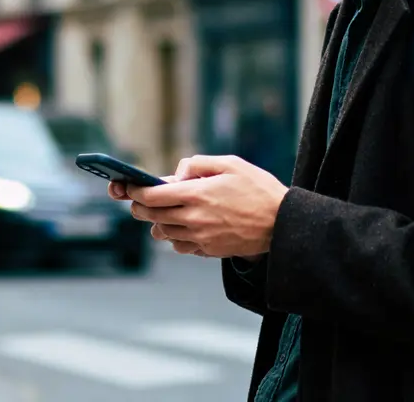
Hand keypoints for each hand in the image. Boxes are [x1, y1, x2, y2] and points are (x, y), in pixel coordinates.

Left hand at [125, 154, 287, 258]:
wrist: (283, 224)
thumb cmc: (258, 189)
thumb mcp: (230, 163)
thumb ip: (197, 164)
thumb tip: (176, 175)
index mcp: (197, 194)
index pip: (152, 196)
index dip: (135, 192)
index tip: (129, 187)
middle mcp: (194, 218)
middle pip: (151, 216)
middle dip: (140, 207)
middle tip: (139, 200)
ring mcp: (201, 237)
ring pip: (163, 233)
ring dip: (156, 222)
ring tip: (162, 213)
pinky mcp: (209, 250)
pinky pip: (180, 246)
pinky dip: (174, 237)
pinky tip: (182, 227)